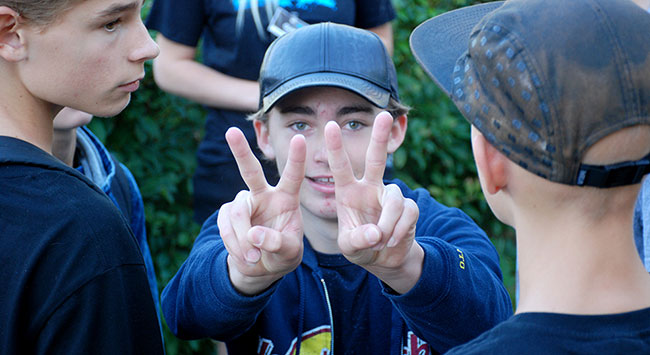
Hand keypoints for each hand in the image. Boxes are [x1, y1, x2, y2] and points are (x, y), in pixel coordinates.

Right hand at [217, 127, 305, 294]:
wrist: (261, 267)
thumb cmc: (282, 254)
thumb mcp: (289, 253)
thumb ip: (277, 243)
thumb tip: (253, 234)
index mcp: (287, 198)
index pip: (293, 176)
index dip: (296, 159)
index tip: (300, 138)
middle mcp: (264, 194)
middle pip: (251, 171)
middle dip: (241, 151)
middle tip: (231, 131)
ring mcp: (244, 203)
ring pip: (237, 213)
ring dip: (243, 240)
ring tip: (254, 258)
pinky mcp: (227, 214)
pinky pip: (225, 227)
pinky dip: (234, 246)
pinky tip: (244, 256)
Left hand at [324, 112, 421, 292]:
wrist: (384, 259)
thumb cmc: (360, 246)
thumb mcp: (350, 247)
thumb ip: (358, 240)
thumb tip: (376, 233)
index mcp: (348, 193)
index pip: (341, 167)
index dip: (336, 147)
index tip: (331, 126)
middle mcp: (369, 188)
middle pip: (376, 158)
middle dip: (380, 137)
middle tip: (385, 114)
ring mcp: (390, 196)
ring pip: (394, 200)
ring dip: (388, 223)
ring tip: (381, 239)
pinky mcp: (408, 207)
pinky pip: (407, 213)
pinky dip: (399, 229)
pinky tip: (392, 240)